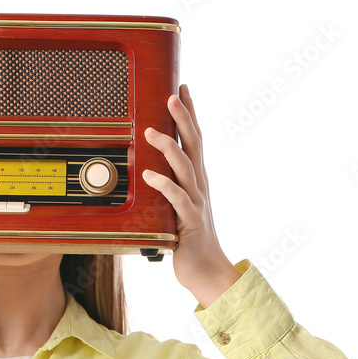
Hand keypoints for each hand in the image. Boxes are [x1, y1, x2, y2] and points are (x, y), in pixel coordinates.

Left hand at [142, 84, 240, 306]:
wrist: (207, 271)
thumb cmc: (189, 240)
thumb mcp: (178, 206)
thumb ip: (169, 186)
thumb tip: (150, 169)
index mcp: (197, 180)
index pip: (195, 139)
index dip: (189, 113)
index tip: (181, 87)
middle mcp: (200, 186)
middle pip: (194, 145)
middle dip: (184, 118)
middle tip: (172, 94)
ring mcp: (196, 202)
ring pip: (185, 167)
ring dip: (169, 147)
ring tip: (152, 130)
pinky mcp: (189, 221)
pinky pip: (177, 199)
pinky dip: (164, 184)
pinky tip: (150, 174)